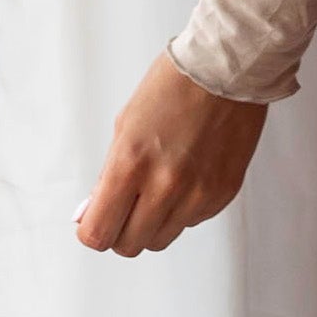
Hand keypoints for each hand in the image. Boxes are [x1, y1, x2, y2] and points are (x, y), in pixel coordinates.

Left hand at [74, 52, 267, 255]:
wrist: (224, 71)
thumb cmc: (173, 88)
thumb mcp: (124, 128)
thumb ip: (108, 177)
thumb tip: (91, 212)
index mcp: (131, 164)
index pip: (99, 233)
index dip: (91, 231)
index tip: (94, 221)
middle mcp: (165, 186)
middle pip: (129, 245)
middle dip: (120, 231)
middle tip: (123, 209)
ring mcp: (197, 194)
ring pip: (161, 239)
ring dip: (152, 223)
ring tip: (157, 189)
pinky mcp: (222, 195)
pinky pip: (191, 221)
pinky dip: (182, 209)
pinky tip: (186, 177)